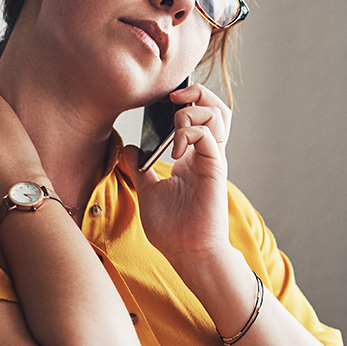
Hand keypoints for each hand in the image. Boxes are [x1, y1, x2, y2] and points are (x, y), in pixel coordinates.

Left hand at [120, 82, 233, 272]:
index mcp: (193, 156)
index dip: (187, 100)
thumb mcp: (147, 191)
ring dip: (193, 110)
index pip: (200, 115)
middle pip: (215, 107)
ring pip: (217, 115)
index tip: (164, 101)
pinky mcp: (215, 169)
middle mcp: (206, 154)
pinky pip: (208, 136)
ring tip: (175, 124)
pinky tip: (174, 150)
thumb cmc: (173, 228)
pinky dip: (189, 133)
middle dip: (196, 93)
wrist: (186, 252)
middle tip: (173, 97)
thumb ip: (139, 168)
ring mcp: (213, 160)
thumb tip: (128, 149)